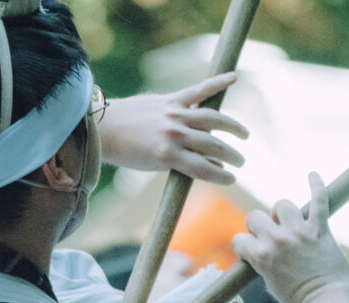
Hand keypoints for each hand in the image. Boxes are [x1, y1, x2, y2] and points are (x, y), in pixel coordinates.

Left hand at [97, 73, 248, 184]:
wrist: (104, 128)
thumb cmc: (128, 152)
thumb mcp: (157, 165)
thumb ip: (186, 165)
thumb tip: (215, 165)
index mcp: (168, 155)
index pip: (206, 169)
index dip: (222, 176)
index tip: (231, 179)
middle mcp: (174, 134)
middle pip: (213, 145)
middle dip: (231, 155)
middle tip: (240, 162)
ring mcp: (174, 114)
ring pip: (213, 119)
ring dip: (232, 127)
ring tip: (244, 135)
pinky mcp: (170, 99)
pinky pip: (198, 91)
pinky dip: (217, 82)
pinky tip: (234, 77)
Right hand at [232, 173, 348, 302]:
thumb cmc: (298, 300)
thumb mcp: (269, 283)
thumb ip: (263, 261)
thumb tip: (262, 248)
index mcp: (259, 256)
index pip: (239, 239)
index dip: (245, 245)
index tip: (253, 251)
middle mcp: (276, 240)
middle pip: (255, 216)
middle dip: (260, 226)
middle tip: (272, 238)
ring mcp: (298, 232)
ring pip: (282, 204)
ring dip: (283, 212)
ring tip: (289, 222)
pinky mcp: (320, 229)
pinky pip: (319, 200)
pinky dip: (317, 186)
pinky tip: (313, 175)